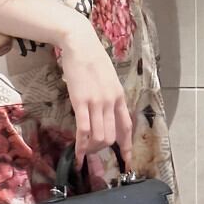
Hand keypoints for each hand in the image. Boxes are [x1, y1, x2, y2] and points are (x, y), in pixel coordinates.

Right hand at [58, 19, 133, 172]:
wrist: (81, 43)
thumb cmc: (92, 57)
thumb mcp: (108, 77)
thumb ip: (110, 94)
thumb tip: (106, 110)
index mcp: (119, 95)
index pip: (127, 126)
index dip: (127, 146)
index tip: (127, 159)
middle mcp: (111, 101)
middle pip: (112, 136)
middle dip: (102, 149)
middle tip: (92, 152)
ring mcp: (97, 102)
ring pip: (100, 137)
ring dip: (91, 149)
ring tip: (84, 151)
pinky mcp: (81, 101)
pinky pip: (84, 130)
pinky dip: (81, 145)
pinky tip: (76, 153)